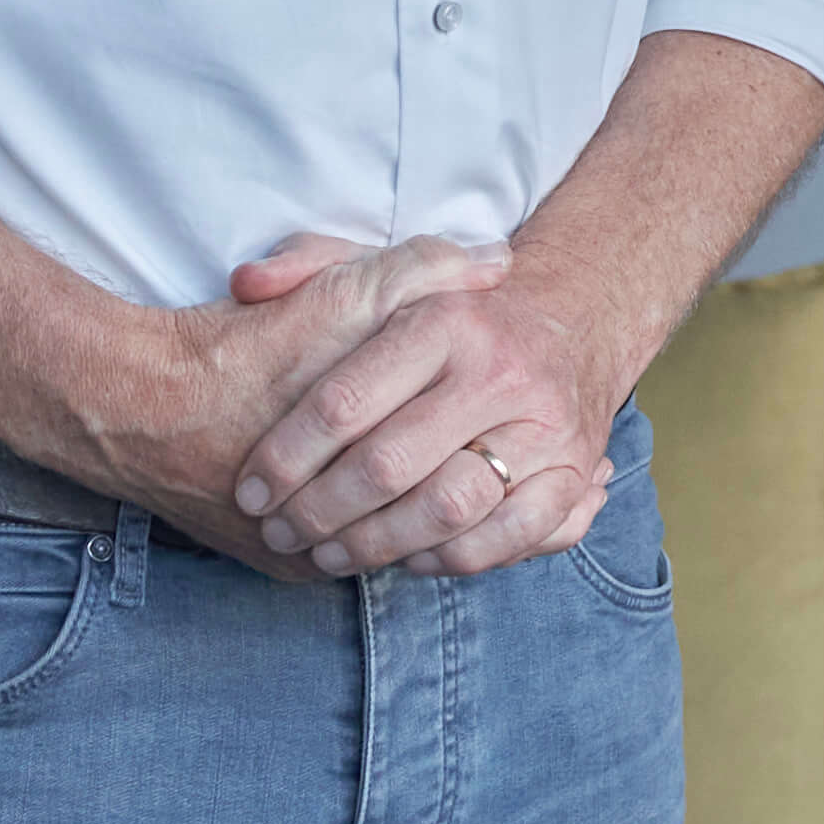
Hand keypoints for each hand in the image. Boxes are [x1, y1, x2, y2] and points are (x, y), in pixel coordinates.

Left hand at [217, 230, 624, 582]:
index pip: (345, 402)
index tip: (252, 488)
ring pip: (445, 509)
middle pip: (388, 465)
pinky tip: (408, 555)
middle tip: (281, 530)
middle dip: (318, 512)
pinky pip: (505, 537)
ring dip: (374, 545)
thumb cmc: (454, 316)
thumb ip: (309, 266)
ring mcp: (546, 425)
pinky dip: (450, 558)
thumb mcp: (385, 270)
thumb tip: (248, 285)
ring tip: (329, 553)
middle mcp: (501, 370)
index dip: (285, 457)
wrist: (575, 327)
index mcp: (448, 319)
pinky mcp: (573, 473)